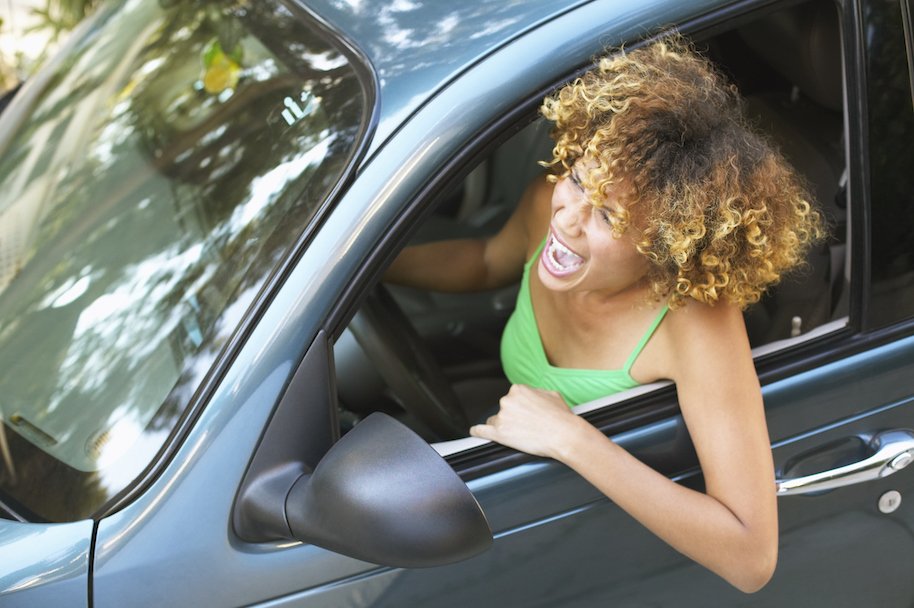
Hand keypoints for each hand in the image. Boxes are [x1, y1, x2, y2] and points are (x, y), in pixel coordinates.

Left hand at [469, 384, 586, 458]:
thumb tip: (532, 394)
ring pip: (494, 421)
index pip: (511, 398)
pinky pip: (481, 431)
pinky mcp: (499, 433)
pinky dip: (477, 432)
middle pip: (503, 410)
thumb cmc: (561, 416)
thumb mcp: (551, 394)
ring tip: (517, 434)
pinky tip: (475, 432)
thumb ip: (536, 392)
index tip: (525, 415)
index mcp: (518, 389)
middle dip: (512, 418)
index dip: (519, 409)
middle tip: (526, 426)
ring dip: (502, 426)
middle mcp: (507, 400)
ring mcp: (502, 417)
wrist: (565, 435)